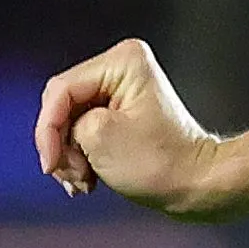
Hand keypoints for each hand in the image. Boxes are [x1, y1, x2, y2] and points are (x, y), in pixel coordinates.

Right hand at [34, 39, 239, 216]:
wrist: (200, 185)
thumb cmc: (165, 164)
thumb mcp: (99, 138)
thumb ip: (66, 124)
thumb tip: (60, 130)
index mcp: (122, 62)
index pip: (62, 90)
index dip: (48, 129)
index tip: (51, 163)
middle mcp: (122, 68)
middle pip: (63, 105)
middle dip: (61, 145)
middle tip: (71, 174)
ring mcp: (121, 91)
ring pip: (70, 122)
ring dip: (70, 156)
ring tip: (84, 181)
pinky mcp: (121, 113)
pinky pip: (84, 131)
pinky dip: (81, 157)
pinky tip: (88, 178)